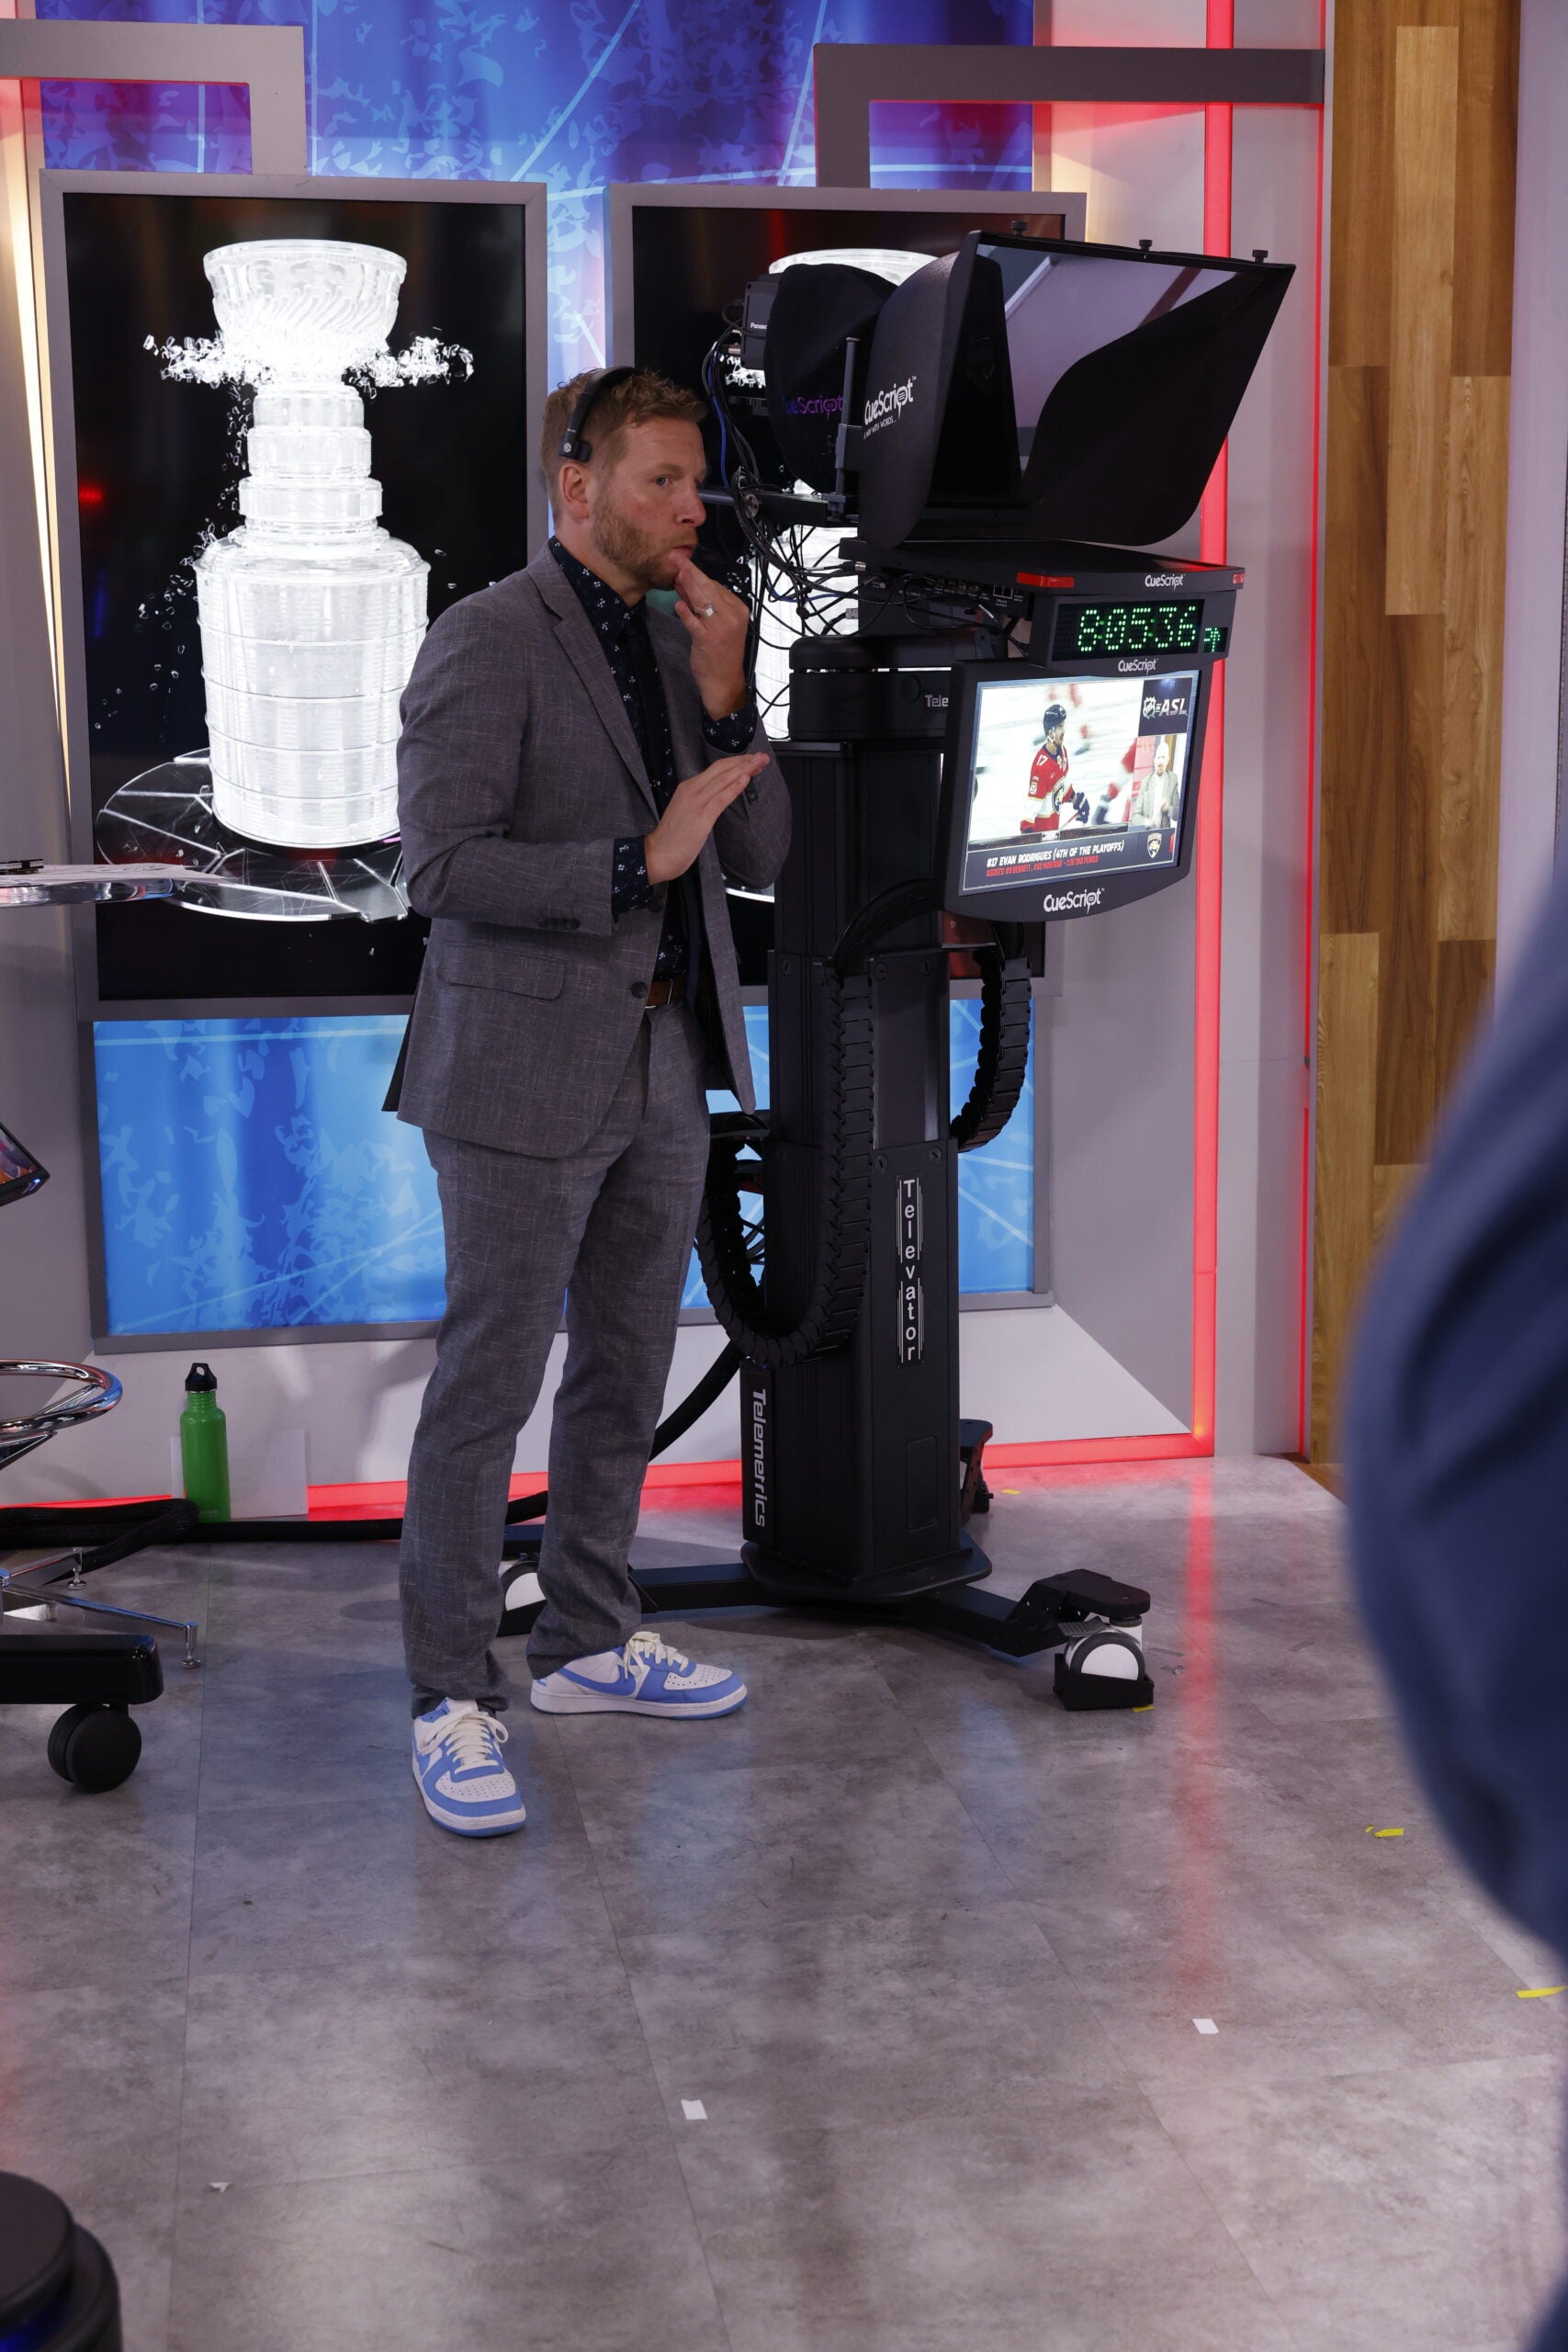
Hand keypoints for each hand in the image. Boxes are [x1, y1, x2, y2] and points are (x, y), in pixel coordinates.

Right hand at [645, 754, 770, 885]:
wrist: (658, 853)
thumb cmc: (673, 837)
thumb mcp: (688, 811)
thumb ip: (703, 801)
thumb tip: (720, 795)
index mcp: (688, 787)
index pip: (716, 769)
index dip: (736, 762)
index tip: (752, 761)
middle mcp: (691, 789)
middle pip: (721, 769)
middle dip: (744, 761)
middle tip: (762, 757)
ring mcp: (696, 802)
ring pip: (723, 780)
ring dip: (744, 770)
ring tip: (759, 763)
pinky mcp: (701, 817)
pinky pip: (721, 798)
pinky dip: (734, 787)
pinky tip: (746, 779)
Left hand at [673, 558, 751, 719]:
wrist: (724, 680)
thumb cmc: (721, 652)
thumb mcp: (718, 624)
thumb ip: (705, 604)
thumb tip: (685, 582)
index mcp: (738, 609)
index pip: (716, 587)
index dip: (697, 575)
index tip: (683, 564)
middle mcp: (732, 615)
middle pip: (709, 589)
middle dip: (691, 572)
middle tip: (675, 558)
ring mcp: (721, 627)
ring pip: (702, 601)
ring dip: (688, 585)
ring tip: (677, 572)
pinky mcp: (708, 639)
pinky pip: (695, 622)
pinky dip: (686, 612)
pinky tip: (678, 604)